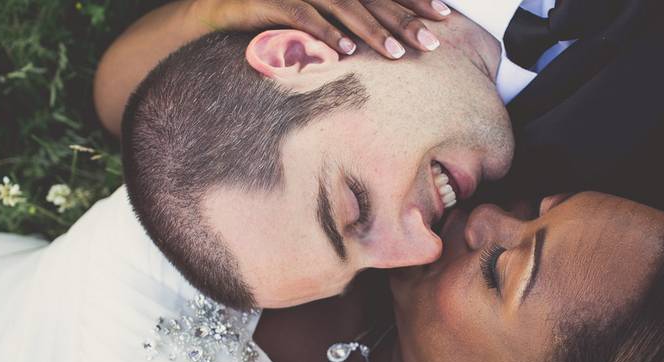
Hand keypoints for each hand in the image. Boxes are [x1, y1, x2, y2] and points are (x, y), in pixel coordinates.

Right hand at [190, 0, 450, 58]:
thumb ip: (347, 17)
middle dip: (404, 19)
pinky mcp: (272, 0)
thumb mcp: (316, 9)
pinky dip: (326, 34)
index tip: (443, 15)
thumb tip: (383, 37)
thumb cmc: (273, 10)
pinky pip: (304, 16)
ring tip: (397, 54)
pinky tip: (347, 52)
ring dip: (372, 31)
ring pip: (344, 7)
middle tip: (433, 42)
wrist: (220, 4)